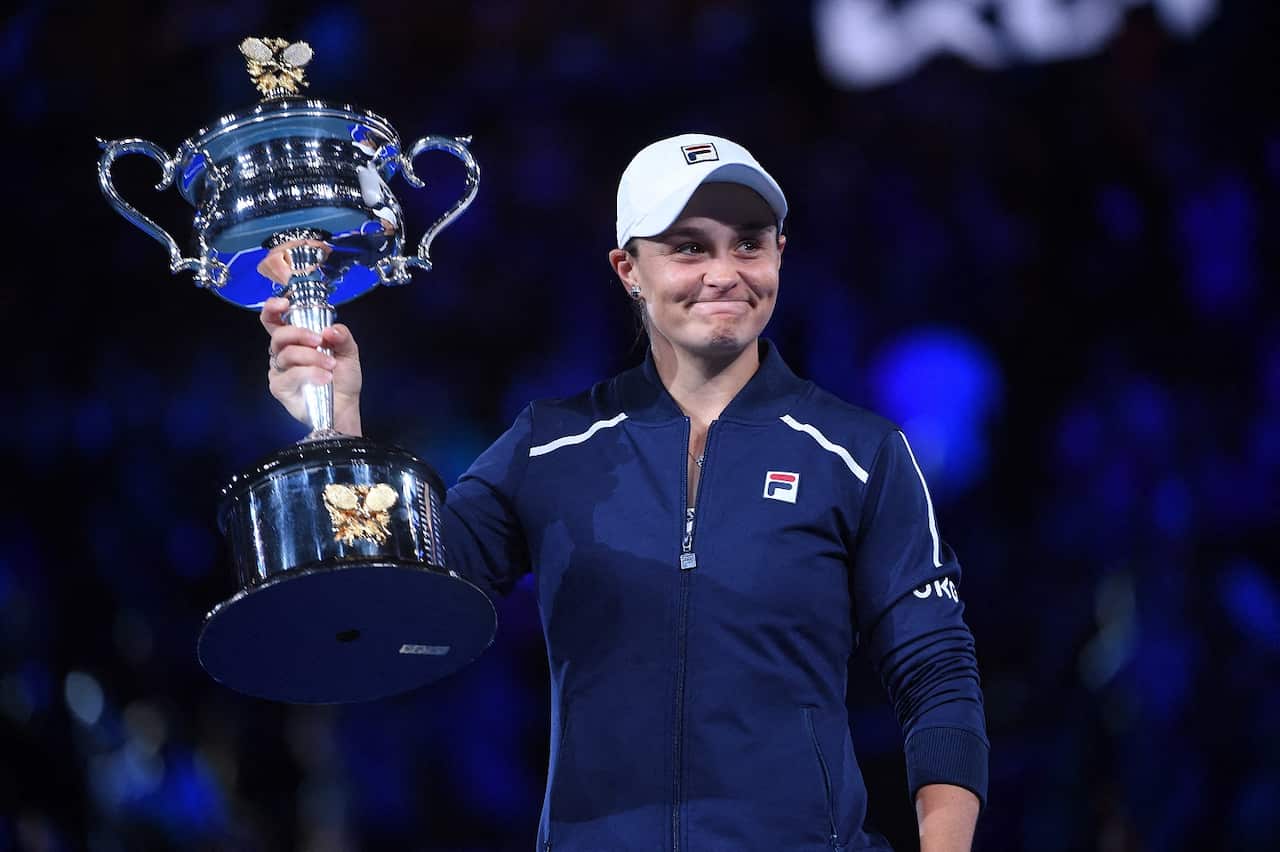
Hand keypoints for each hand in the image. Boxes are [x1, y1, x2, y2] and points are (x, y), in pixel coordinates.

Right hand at [258, 241, 362, 435]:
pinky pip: (291, 374)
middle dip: (300, 333)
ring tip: (331, 365)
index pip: (273, 319)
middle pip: (279, 335)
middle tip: (320, 341)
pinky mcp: (280, 387)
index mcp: (295, 339)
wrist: (345, 405)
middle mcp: (283, 352)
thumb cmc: (342, 377)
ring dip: (313, 357)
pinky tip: (324, 378)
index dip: (273, 308)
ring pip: (287, 354)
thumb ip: (342, 336)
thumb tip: (330, 330)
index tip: (285, 304)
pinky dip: (310, 373)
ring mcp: (279, 370)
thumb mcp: (349, 351)